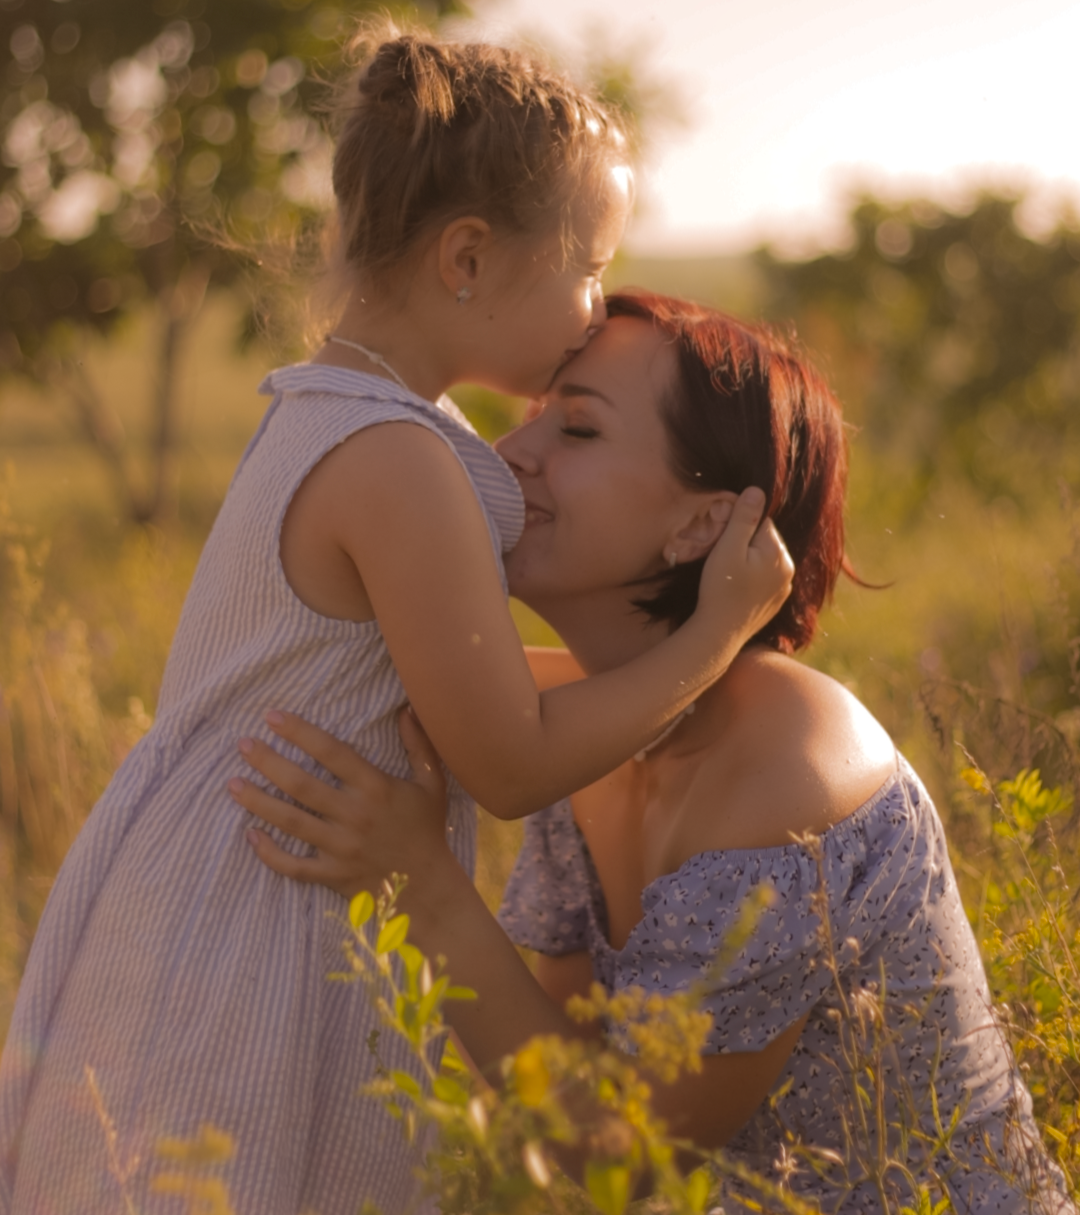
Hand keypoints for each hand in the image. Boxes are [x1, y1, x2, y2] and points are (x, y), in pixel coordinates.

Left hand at [228, 707, 451, 900]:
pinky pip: (293, 866)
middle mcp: (354, 815)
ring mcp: (340, 848)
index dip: (300, 733)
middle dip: (268, 762)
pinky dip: (269, 853)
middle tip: (243, 744)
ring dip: (258, 802)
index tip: (273, 716)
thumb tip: (408, 707)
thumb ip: (418, 745)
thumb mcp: (431, 783)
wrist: (428, 887)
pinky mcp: (331, 874)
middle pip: (302, 785)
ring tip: (232, 783)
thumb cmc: (426, 830)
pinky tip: (250, 835)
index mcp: (376, 788)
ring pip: (291, 823)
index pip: (332, 752)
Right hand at [695, 487, 793, 639]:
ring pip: (764, 560)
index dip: (739, 528)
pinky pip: (765, 580)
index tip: (724, 543)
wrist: (720, 633)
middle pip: (764, 540)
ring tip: (730, 578)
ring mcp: (784, 587)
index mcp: (778, 552)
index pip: (761, 522)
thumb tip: (757, 490)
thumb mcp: (727, 548)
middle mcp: (788, 568)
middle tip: (724, 562)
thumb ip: (743, 518)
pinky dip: (752, 580)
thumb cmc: (720, 589)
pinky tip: (738, 591)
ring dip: (749, 562)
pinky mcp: (776, 602)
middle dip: (745, 544)